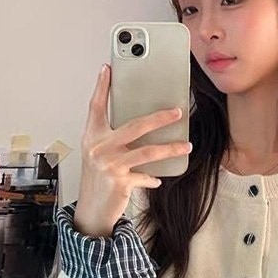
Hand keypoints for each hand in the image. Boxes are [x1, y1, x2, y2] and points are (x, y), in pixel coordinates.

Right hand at [74, 63, 191, 236]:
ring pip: (147, 152)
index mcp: (92, 137)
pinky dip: (153, 178)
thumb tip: (141, 123)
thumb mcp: (99, 153)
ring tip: (186, 146)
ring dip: (171, 149)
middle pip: (135, 126)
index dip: (101, 87)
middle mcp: (99, 148)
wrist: (91, 208)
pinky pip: (145, 176)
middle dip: (159, 118)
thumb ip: (113, 137)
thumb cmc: (97, 177)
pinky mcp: (120, 182)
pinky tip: (158, 179)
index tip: (107, 68)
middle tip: (177, 112)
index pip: (96, 106)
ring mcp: (110, 165)